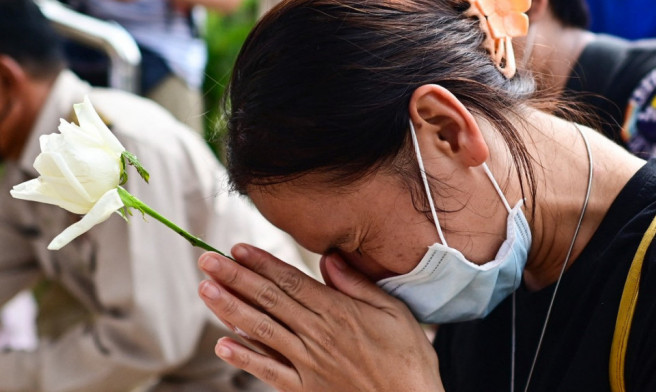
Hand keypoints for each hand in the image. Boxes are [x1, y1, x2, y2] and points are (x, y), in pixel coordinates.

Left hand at [198, 244, 443, 391]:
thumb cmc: (407, 358)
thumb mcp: (394, 312)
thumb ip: (358, 285)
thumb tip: (328, 259)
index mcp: (337, 312)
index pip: (291, 281)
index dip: (261, 264)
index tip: (237, 249)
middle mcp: (317, 335)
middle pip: (269, 300)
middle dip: (235, 278)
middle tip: (207, 260)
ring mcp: (308, 363)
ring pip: (262, 330)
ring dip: (230, 309)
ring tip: (206, 290)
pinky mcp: (305, 388)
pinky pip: (268, 371)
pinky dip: (244, 358)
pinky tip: (222, 346)